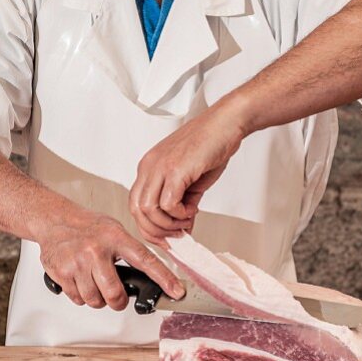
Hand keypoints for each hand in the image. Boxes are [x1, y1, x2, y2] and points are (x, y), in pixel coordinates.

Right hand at [38, 210, 184, 308]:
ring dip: (98, 299)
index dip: (164, 278)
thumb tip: (152, 277)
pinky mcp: (61, 272)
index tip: (177, 291)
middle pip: (115, 294)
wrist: (55, 220)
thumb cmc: (88, 227)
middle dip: (118, 302)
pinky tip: (81, 281)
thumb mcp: (114, 231)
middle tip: (117, 297)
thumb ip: (130, 252)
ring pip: (95, 300)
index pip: (146, 260)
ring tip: (95, 284)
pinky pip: (77, 299)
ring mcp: (77, 262)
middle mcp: (96, 250)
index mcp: (115, 238)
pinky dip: (81, 296)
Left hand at [129, 101, 246, 242]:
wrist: (226, 124)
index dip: (149, 226)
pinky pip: (167, 203)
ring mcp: (160, 167)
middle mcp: (149, 167)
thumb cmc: (210, 146)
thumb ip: (183, 204)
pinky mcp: (175, 169)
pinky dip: (179, 213)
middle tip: (176, 234)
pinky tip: (192, 208)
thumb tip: (183, 228)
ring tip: (186, 219)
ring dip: (169, 224)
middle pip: (136, 210)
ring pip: (148, 210)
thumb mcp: (191, 181)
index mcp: (149, 168)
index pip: (135, 204)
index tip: (165, 237)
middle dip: (156, 230)